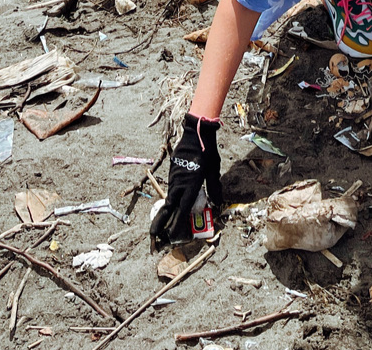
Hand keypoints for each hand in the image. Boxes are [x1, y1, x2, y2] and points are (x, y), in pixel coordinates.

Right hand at [150, 113, 222, 244]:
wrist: (195, 133)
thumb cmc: (207, 151)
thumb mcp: (214, 170)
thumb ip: (214, 187)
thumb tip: (217, 203)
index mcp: (190, 184)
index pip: (182, 209)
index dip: (177, 224)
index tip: (172, 236)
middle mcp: (179, 183)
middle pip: (169, 208)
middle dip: (160, 223)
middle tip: (154, 237)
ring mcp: (174, 177)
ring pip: (168, 199)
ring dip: (164, 213)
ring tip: (159, 227)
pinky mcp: (172, 172)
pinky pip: (170, 189)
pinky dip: (168, 200)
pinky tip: (169, 206)